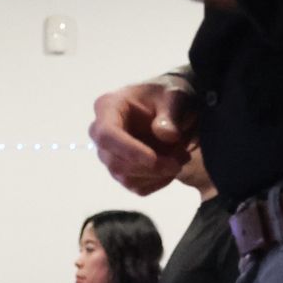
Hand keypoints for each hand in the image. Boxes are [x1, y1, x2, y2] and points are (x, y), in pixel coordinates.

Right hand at [90, 78, 198, 195]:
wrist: (169, 107)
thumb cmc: (166, 96)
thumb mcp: (174, 96)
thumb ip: (171, 114)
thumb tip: (167, 136)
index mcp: (108, 108)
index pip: (107, 135)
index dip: (128, 150)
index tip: (154, 159)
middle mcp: (101, 134)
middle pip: (115, 162)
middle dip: (151, 167)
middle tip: (181, 159)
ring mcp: (109, 155)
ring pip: (126, 178)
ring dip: (158, 174)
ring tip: (182, 158)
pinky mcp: (121, 172)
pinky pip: (137, 187)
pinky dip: (159, 181)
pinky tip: (173, 166)